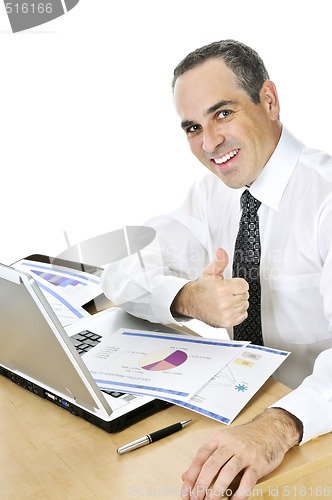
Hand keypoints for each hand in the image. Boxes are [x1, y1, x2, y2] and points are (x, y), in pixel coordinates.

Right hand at [171, 248, 248, 327]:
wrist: (191, 302)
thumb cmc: (202, 288)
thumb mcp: (210, 272)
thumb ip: (219, 262)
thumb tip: (222, 252)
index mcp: (222, 289)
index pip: (244, 285)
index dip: (237, 284)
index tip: (230, 285)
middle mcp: (225, 302)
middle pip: (245, 295)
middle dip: (237, 293)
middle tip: (227, 292)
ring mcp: (226, 314)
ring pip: (245, 305)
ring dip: (238, 302)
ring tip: (226, 300)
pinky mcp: (227, 322)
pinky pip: (243, 315)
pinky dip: (238, 312)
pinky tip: (228, 308)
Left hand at [181, 408, 301, 499]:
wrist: (271, 429)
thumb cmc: (246, 437)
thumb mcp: (223, 441)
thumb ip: (207, 458)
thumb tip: (186, 476)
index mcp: (219, 438)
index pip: (201, 457)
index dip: (191, 474)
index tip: (185, 490)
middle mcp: (230, 444)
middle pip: (212, 465)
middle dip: (201, 484)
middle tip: (195, 499)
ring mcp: (244, 453)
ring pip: (227, 472)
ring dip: (217, 490)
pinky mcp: (258, 463)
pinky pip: (248, 480)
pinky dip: (239, 493)